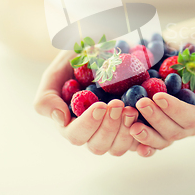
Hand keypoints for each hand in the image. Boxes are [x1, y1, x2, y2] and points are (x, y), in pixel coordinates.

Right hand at [33, 50, 154, 156]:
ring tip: (132, 108)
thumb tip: (60, 118)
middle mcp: (94, 131)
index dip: (88, 124)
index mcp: (72, 123)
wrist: (103, 47)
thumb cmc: (76, 60)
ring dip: (126, 131)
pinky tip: (146, 123)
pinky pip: (140, 142)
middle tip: (118, 104)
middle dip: (110, 127)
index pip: (77, 135)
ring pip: (120, 147)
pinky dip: (144, 136)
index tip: (100, 105)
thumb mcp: (57, 72)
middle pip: (99, 146)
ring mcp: (115, 131)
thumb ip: (48, 96)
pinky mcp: (134, 126)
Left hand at [130, 53, 194, 150]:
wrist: (184, 44)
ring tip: (131, 122)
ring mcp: (174, 125)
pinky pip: (151, 139)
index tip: (158, 96)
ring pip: (162, 138)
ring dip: (146, 133)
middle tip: (141, 103)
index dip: (174, 110)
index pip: (192, 118)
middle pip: (174, 130)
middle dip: (156, 118)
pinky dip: (141, 142)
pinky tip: (130, 136)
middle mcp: (191, 123)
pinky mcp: (158, 122)